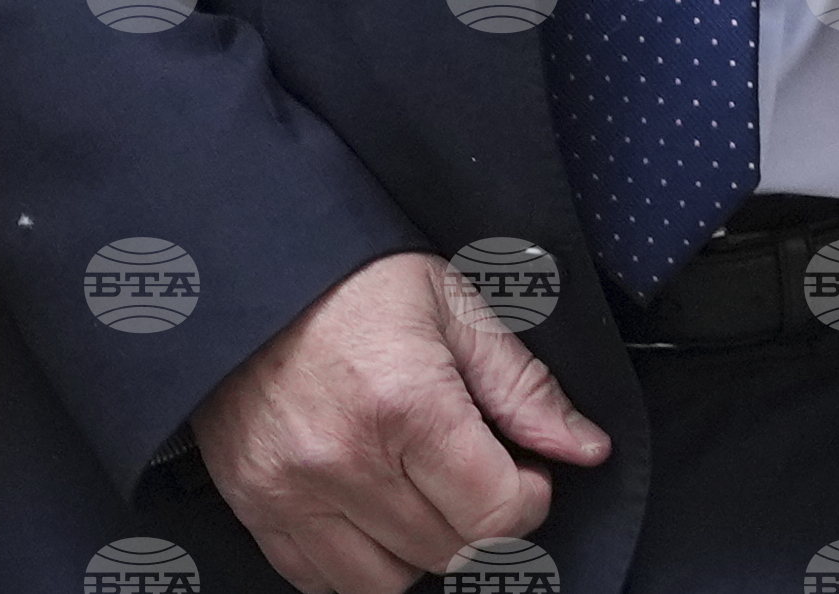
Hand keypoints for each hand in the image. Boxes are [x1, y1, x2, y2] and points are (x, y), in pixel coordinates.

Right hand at [190, 249, 609, 593]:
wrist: (251, 275)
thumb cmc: (357, 282)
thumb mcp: (454, 306)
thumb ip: (523, 386)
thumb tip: (586, 448)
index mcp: (406, 404)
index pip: (496, 515)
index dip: (529, 499)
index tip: (525, 472)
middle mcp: (347, 463)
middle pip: (451, 553)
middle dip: (483, 521)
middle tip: (478, 472)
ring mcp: (295, 496)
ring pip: (390, 584)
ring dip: (422, 550)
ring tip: (424, 490)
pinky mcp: (261, 512)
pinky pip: (324, 584)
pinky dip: (361, 563)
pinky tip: (375, 510)